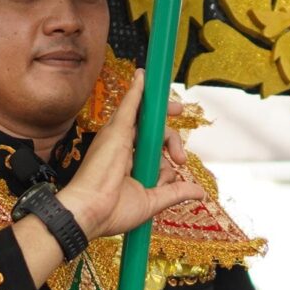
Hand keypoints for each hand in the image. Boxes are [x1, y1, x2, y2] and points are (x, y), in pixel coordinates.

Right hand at [57, 74, 204, 242]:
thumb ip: (175, 192)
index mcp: (128, 164)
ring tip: (179, 110)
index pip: (152, 148)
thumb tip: (199, 192)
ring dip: (162, 109)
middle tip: (180, 153)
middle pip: (152, 133)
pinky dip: (137, 91)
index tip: (178, 159)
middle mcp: (123, 148)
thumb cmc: (111, 211)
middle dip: (171, 136)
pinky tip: (143, 76)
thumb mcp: (152, 201)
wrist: (90, 212)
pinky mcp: (115, 131)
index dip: (167, 148)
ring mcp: (118, 138)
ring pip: (144, 117)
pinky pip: (129, 105)